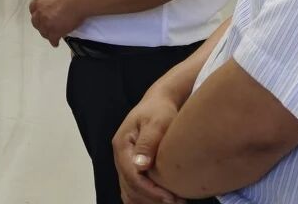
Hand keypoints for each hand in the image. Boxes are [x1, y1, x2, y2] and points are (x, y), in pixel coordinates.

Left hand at [28, 0, 82, 46]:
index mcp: (39, 0)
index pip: (33, 9)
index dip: (37, 14)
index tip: (41, 16)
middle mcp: (40, 12)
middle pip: (36, 22)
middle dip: (40, 25)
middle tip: (46, 26)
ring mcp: (46, 23)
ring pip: (43, 32)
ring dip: (47, 33)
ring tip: (51, 35)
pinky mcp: (55, 31)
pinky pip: (52, 39)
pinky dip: (54, 41)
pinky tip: (56, 42)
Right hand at [113, 89, 185, 203]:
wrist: (159, 103)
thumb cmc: (159, 110)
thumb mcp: (156, 122)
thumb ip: (147, 142)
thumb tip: (140, 165)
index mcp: (122, 144)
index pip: (131, 175)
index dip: (150, 190)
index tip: (171, 197)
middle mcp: (120, 155)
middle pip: (129, 187)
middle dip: (152, 198)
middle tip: (177, 201)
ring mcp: (125, 161)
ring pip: (129, 191)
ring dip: (148, 200)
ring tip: (172, 201)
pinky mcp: (132, 165)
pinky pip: (133, 188)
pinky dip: (145, 197)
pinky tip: (162, 198)